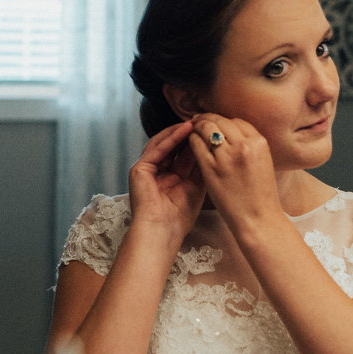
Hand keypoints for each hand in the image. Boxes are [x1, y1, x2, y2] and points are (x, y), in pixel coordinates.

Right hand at [128, 120, 205, 243]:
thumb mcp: (197, 187)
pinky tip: (185, 130)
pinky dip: (171, 139)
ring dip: (180, 132)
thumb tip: (213, 145)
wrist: (163, 232)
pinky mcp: (139, 169)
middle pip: (175, 147)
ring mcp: (147, 170)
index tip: (212, 131)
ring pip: (164, 144)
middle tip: (205, 121)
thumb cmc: (180, 217)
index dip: (198, 142)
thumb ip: (202, 167)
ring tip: (196, 122)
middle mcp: (158, 172)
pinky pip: (156, 149)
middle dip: (189, 134)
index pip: (184, 154)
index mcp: (170, 177)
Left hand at [186, 113, 280, 232]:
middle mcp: (244, 145)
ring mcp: (226, 156)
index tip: (217, 122)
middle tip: (199, 120)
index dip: (224, 120)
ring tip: (193, 128)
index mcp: (259, 142)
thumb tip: (234, 135)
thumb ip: (250, 147)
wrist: (258, 219)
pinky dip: (192, 140)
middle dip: (208, 118)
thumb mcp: (263, 163)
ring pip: (206, 128)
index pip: (237, 121)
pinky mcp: (211, 168)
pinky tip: (190, 143)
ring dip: (198, 126)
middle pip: (221, 121)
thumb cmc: (261, 195)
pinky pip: (197, 144)